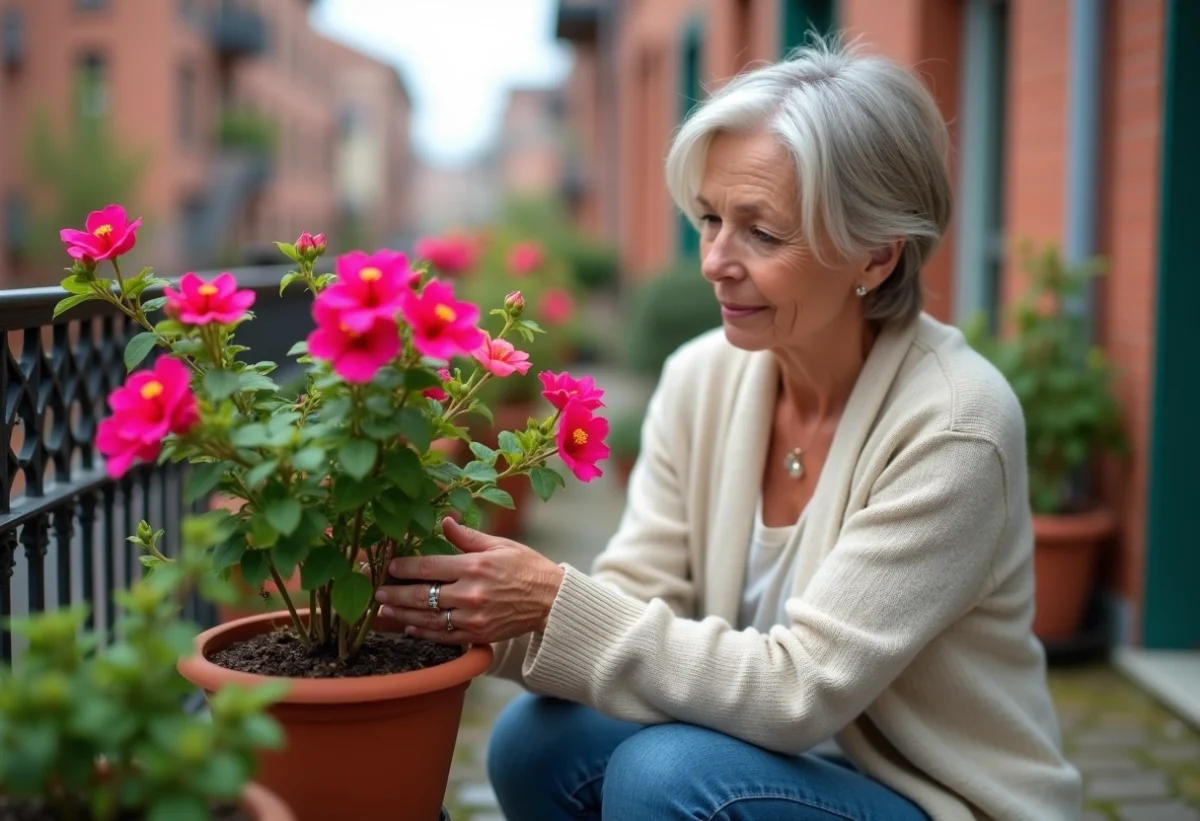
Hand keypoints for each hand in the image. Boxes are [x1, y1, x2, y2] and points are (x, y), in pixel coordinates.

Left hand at [374, 518, 564, 645]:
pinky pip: (444, 636)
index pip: (429, 567)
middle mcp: (470, 594)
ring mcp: (473, 618)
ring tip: (385, 611)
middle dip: (395, 593)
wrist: (552, 601)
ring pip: (428, 618)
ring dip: (403, 615)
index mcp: (474, 566)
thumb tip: (444, 521)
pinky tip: (410, 627)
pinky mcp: (478, 636)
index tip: (389, 567)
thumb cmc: (527, 568)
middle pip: (422, 595)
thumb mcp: (500, 545)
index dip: (404, 567)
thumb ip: (468, 537)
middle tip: (377, 593)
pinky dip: (424, 632)